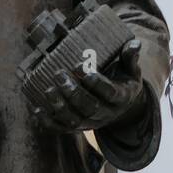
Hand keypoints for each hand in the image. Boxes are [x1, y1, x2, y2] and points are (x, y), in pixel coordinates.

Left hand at [27, 40, 143, 133]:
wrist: (120, 107)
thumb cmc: (123, 81)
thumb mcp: (131, 70)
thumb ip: (130, 57)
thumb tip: (135, 43)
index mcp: (121, 97)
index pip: (110, 93)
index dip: (96, 83)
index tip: (82, 67)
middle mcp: (106, 113)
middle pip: (90, 107)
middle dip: (73, 92)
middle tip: (59, 74)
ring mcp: (91, 123)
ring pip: (75, 120)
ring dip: (60, 106)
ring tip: (49, 89)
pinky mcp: (78, 128)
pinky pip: (62, 129)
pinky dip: (48, 122)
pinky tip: (37, 109)